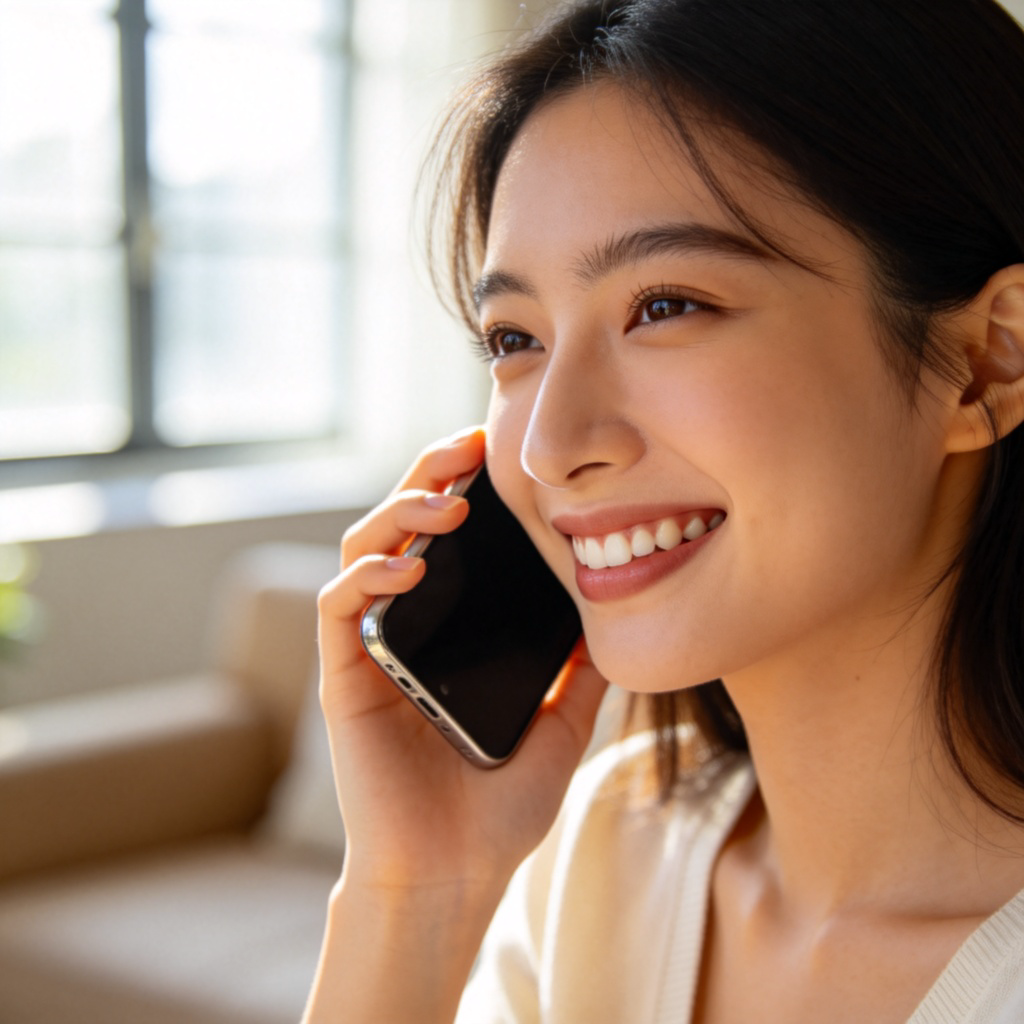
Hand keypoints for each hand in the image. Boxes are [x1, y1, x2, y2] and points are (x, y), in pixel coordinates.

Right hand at [317, 427, 607, 894]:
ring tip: (447, 503)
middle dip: (428, 476)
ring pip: (361, 551)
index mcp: (447, 631)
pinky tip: (407, 568)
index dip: (463, 488)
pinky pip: (338, 608)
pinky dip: (367, 576)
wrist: (454, 874)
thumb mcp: (561, 723)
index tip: (498, 456)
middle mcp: (404, 629)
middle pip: (401, 527)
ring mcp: (371, 651)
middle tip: (466, 447)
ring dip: (398, 514)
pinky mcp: (344, 680)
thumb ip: (582, 672)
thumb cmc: (498, 806)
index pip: (447, 540)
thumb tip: (616, 617)